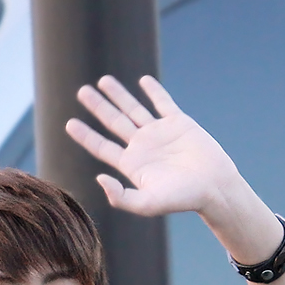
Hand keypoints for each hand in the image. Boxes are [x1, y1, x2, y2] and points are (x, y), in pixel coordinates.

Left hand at [65, 75, 245, 220]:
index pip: (102, 147)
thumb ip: (121, 197)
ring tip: (103, 80)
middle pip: (114, 122)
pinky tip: (143, 80)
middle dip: (97, 106)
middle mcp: (143, 147)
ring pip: (134, 109)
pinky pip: (163, 103)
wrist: (215, 187)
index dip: (86, 136)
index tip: (70, 124)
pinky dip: (154, 91)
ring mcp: (160, 133)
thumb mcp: (149, 204)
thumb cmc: (183, 199)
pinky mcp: (179, 124)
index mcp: (132, 165)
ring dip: (119, 95)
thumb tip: (99, 178)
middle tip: (82, 92)